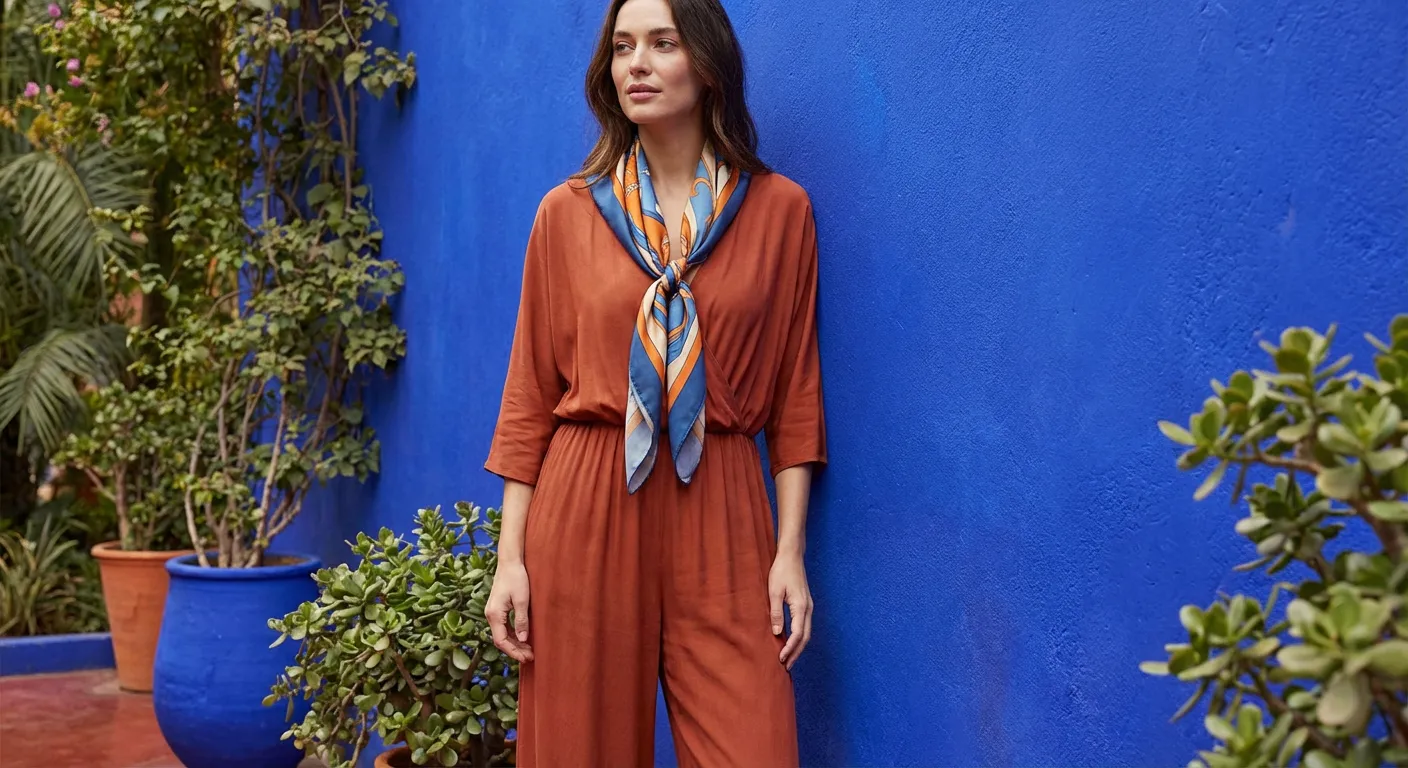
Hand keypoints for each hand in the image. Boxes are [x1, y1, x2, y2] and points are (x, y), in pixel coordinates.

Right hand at [486, 559, 532, 662]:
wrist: (510, 562)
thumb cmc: (516, 578)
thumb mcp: (522, 600)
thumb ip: (522, 620)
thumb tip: (523, 639)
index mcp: (494, 614)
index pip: (501, 641)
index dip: (513, 651)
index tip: (526, 657)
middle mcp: (490, 615)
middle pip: (501, 640)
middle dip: (515, 650)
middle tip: (530, 657)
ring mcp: (493, 612)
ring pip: (502, 634)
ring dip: (514, 643)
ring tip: (529, 650)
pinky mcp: (497, 609)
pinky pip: (504, 627)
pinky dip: (513, 635)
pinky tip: (523, 638)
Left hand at [769, 552, 812, 670]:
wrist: (791, 556)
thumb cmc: (781, 571)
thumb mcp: (774, 592)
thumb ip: (776, 613)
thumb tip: (778, 633)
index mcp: (801, 607)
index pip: (798, 634)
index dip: (790, 649)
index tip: (781, 659)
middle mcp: (808, 609)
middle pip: (805, 638)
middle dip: (796, 653)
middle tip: (787, 667)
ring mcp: (808, 607)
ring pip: (806, 633)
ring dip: (798, 647)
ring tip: (788, 659)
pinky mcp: (805, 604)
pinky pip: (804, 626)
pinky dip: (799, 637)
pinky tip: (790, 642)